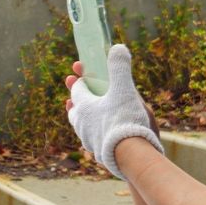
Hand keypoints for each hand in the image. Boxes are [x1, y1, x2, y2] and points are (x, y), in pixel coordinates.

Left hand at [65, 43, 162, 177]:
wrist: (132, 157)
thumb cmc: (125, 120)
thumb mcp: (124, 90)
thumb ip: (120, 68)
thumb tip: (117, 48)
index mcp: (85, 107)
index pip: (77, 91)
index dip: (79, 80)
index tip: (78, 72)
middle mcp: (82, 125)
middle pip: (75, 111)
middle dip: (75, 102)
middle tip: (74, 97)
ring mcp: (89, 141)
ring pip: (81, 128)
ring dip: (83, 120)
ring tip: (87, 117)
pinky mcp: (99, 155)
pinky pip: (92, 143)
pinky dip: (94, 136)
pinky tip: (100, 138)